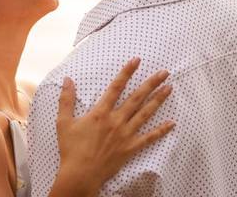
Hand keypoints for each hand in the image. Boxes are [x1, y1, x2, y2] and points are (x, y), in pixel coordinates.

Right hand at [54, 58, 174, 193]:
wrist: (81, 175)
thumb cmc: (71, 149)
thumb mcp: (64, 122)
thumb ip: (66, 99)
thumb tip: (67, 80)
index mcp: (100, 112)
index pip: (116, 87)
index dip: (126, 72)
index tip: (136, 61)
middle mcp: (116, 120)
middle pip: (137, 98)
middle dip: (151, 83)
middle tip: (164, 72)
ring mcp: (125, 134)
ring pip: (145, 114)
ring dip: (158, 100)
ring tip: (169, 88)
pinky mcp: (131, 148)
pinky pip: (149, 137)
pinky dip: (161, 130)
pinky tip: (172, 123)